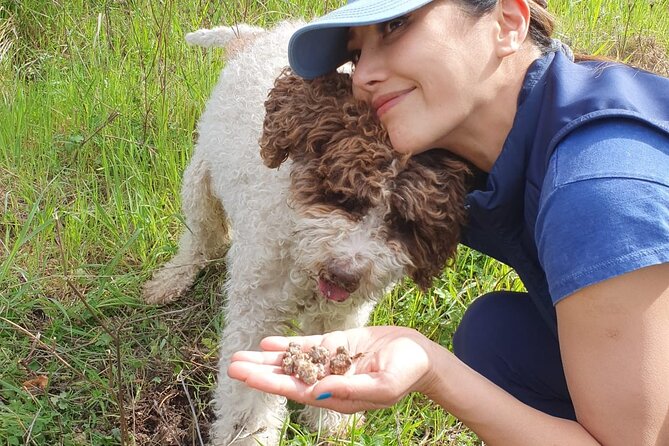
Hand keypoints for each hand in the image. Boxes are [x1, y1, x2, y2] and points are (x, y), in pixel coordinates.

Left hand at [227, 326, 435, 412]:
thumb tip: (315, 392)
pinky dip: (288, 345)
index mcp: (336, 396)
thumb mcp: (382, 386)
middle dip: (260, 371)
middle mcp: (328, 381)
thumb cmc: (406, 373)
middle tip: (232, 366)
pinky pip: (308, 346)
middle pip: (287, 376)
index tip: (247, 376)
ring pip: (293, 361)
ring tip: (241, 355)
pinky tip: (268, 343)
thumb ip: (350, 390)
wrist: (421, 354)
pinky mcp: (337, 346)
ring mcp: (331, 363)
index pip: (296, 390)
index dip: (269, 382)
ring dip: (268, 359)